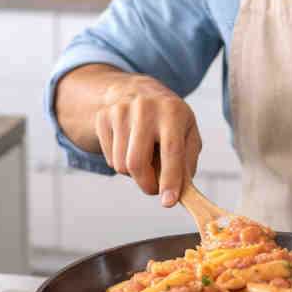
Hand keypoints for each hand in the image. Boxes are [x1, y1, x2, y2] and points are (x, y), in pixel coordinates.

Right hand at [94, 74, 202, 206]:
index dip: (170, 179)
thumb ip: (188, 161)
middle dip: (147, 185)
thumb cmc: (168, 117)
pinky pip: (110, 159)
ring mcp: (120, 111)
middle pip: (137, 162)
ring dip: (134, 175)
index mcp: (172, 111)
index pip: (171, 150)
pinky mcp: (103, 118)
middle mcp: (145, 108)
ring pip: (121, 165)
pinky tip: (130, 148)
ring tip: (145, 159)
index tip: (168, 202)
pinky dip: (122, 163)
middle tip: (155, 189)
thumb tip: (181, 191)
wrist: (137, 89)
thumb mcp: (188, 132)